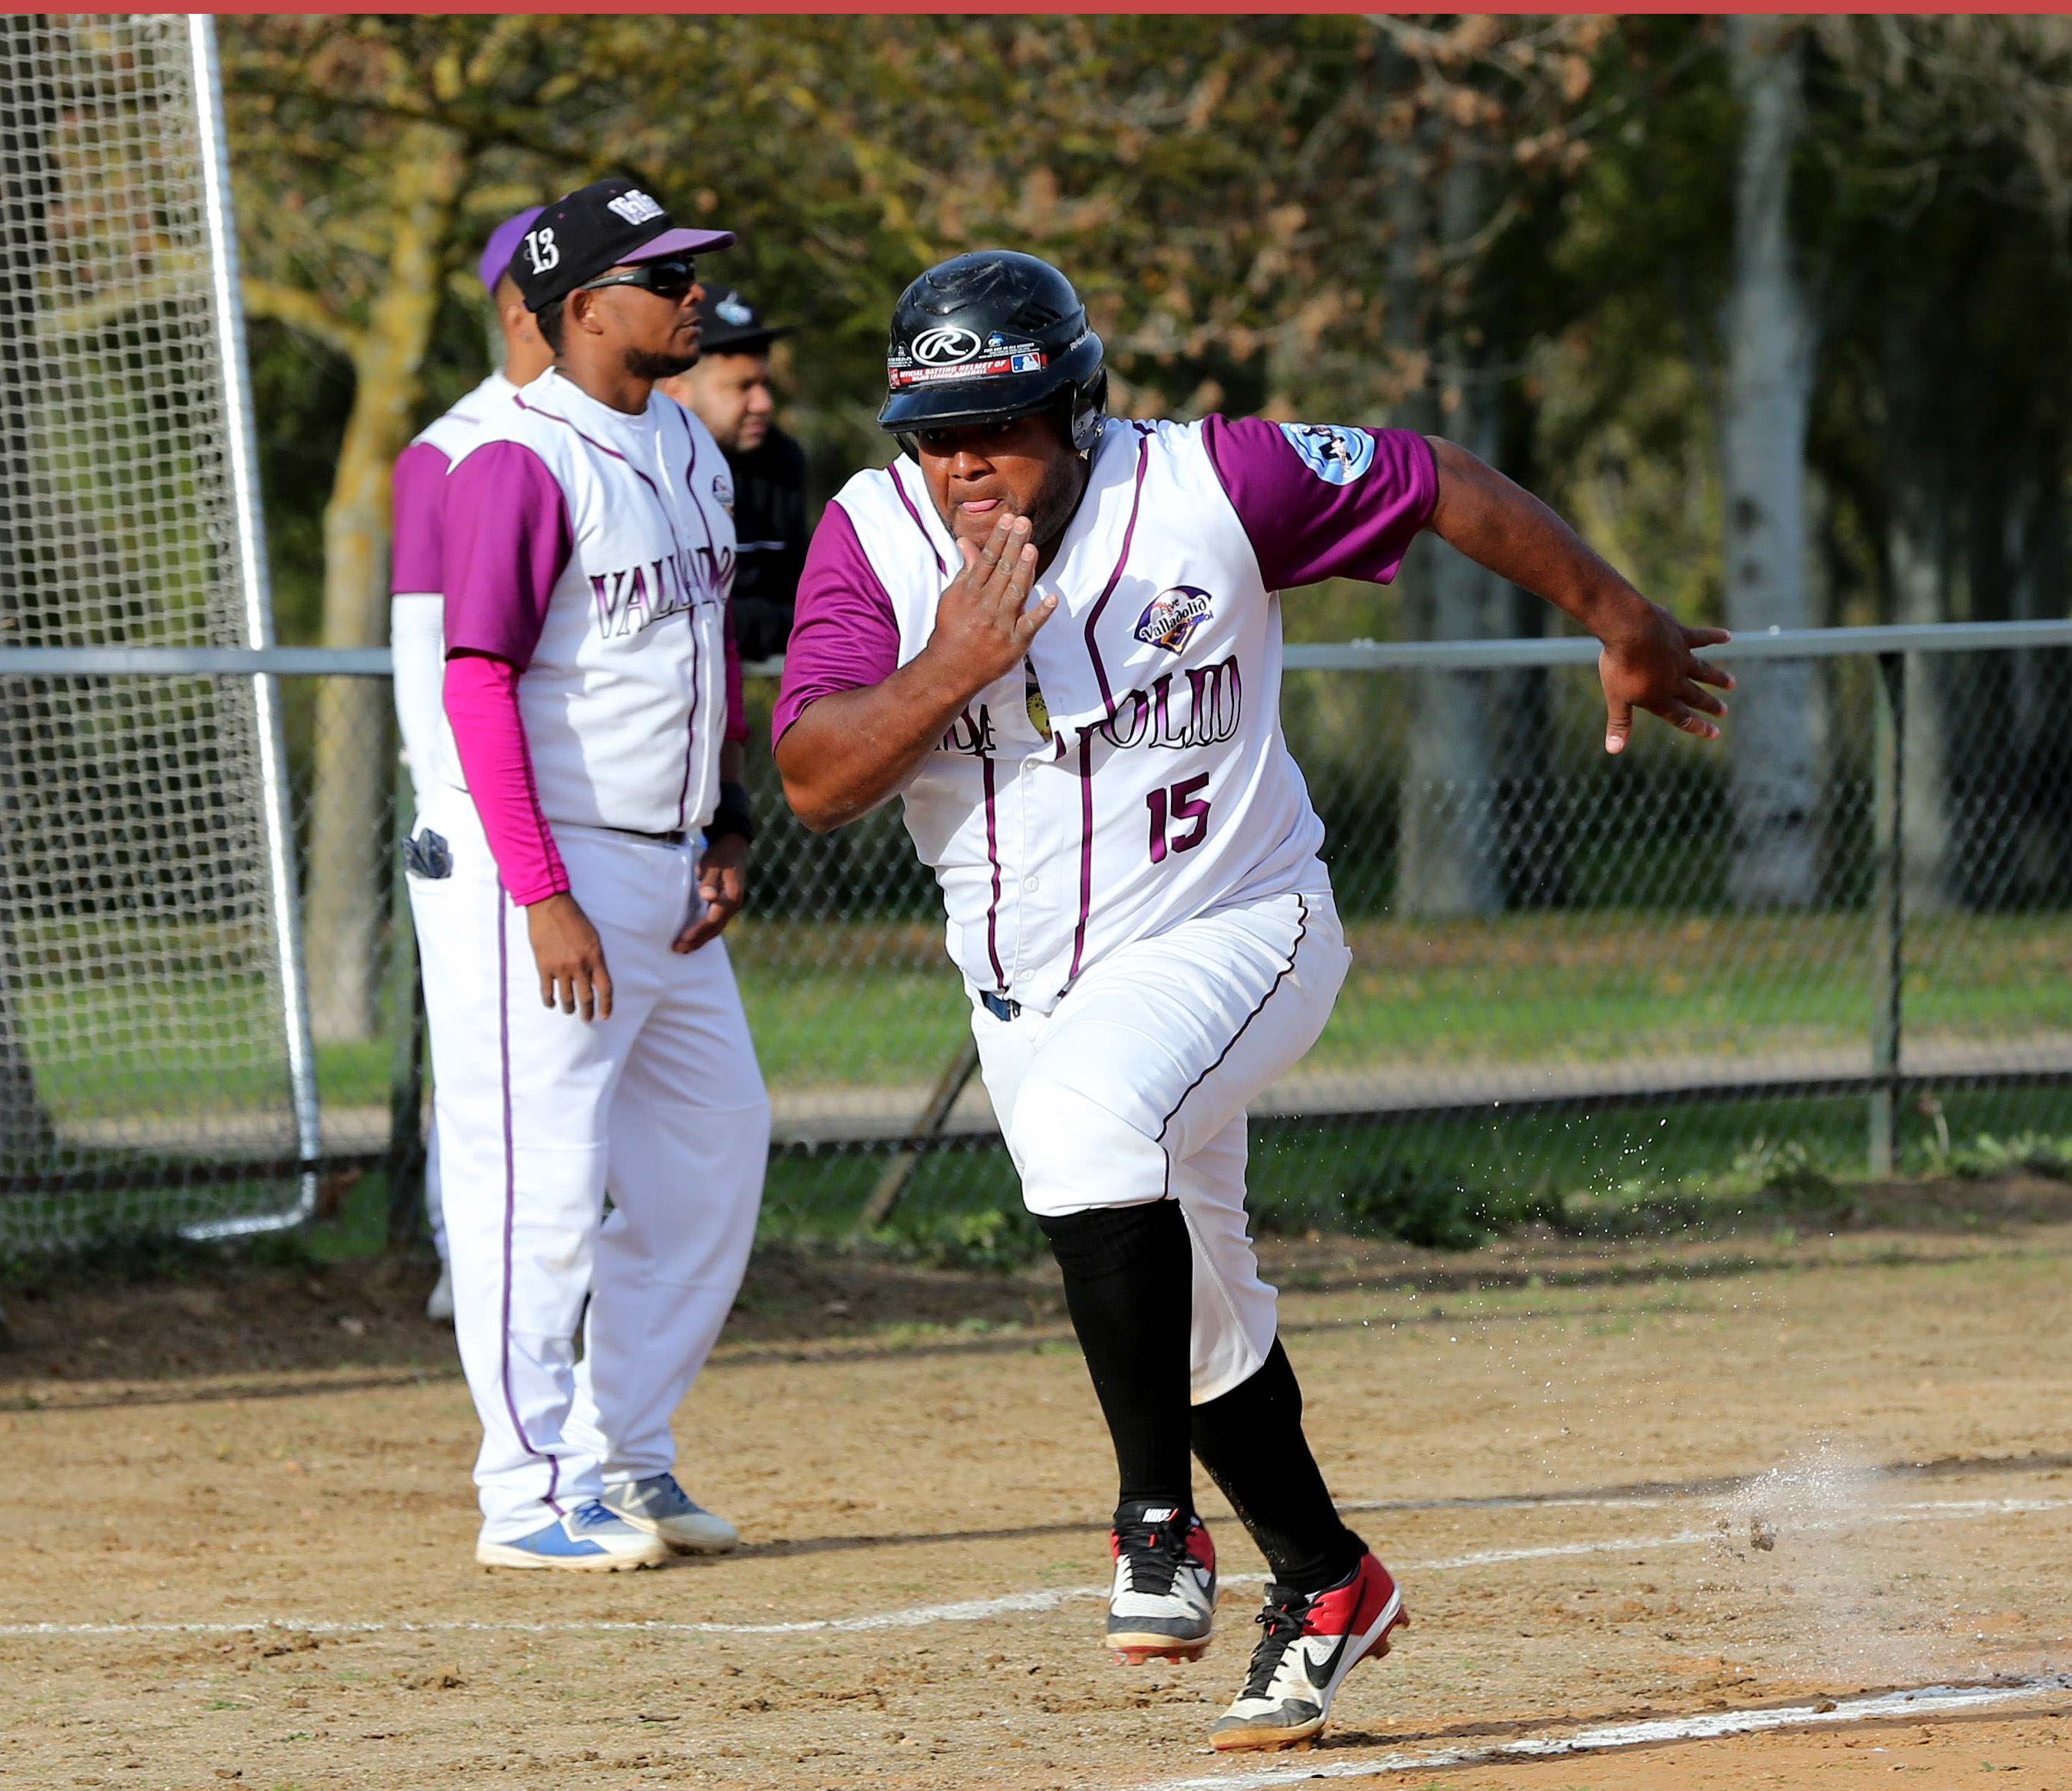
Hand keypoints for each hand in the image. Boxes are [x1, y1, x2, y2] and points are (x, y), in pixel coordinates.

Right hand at [526, 891, 612, 1019]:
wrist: (550, 907)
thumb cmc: (574, 919)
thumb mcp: (593, 938)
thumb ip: (595, 959)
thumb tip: (594, 979)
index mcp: (595, 958)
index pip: (605, 989)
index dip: (606, 1005)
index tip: (605, 1016)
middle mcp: (580, 966)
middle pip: (586, 997)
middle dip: (587, 1012)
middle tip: (587, 1019)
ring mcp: (561, 967)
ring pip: (566, 998)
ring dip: (569, 1008)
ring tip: (569, 1011)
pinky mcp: (544, 966)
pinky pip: (547, 991)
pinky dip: (550, 1000)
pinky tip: (552, 1003)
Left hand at [673, 833, 747, 951]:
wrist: (734, 847)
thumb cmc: (720, 855)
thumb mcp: (713, 864)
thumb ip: (709, 880)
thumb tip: (707, 896)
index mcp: (731, 898)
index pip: (712, 920)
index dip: (697, 931)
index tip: (683, 939)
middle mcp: (733, 906)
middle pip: (714, 929)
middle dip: (697, 941)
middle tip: (679, 950)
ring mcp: (731, 906)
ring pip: (716, 928)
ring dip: (700, 939)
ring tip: (684, 948)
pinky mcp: (726, 905)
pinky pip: (716, 923)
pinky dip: (705, 932)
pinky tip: (695, 936)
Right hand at [918, 511, 1055, 694]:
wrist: (950, 668)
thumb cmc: (953, 629)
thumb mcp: (953, 596)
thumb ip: (966, 568)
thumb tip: (965, 541)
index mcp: (970, 591)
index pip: (987, 559)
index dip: (999, 538)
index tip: (1008, 519)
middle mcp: (985, 605)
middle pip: (1003, 571)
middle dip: (1013, 545)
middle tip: (1024, 523)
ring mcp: (1000, 624)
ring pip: (1015, 593)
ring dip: (1025, 570)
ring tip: (1031, 548)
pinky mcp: (1014, 642)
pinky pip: (1029, 626)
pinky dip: (1041, 613)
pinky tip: (1052, 599)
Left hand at [1599, 604, 1734, 754]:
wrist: (1630, 630)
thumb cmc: (1620, 666)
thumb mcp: (1616, 698)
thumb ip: (1619, 723)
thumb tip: (1614, 751)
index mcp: (1660, 697)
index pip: (1681, 717)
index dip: (1698, 726)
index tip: (1715, 733)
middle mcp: (1675, 679)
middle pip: (1695, 695)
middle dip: (1710, 704)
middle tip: (1724, 711)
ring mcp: (1681, 657)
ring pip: (1703, 670)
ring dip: (1717, 677)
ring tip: (1731, 683)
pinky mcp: (1681, 635)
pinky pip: (1701, 637)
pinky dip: (1715, 637)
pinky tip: (1727, 637)